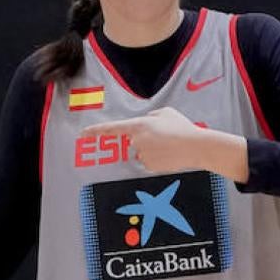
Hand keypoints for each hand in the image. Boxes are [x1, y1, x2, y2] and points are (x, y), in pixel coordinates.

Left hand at [83, 107, 210, 174]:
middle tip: (165, 137)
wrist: (196, 146)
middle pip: (134, 141)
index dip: (96, 130)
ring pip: (142, 153)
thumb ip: (151, 116)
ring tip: (171, 145)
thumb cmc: (182, 127)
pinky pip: (150, 162)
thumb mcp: (166, 112)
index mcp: (139, 125)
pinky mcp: (150, 166)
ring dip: (153, 150)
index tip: (83, 133)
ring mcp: (142, 155)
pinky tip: (170, 155)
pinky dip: (158, 160)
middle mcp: (136, 141)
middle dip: (146, 140)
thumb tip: (147, 122)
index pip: (112, 128)